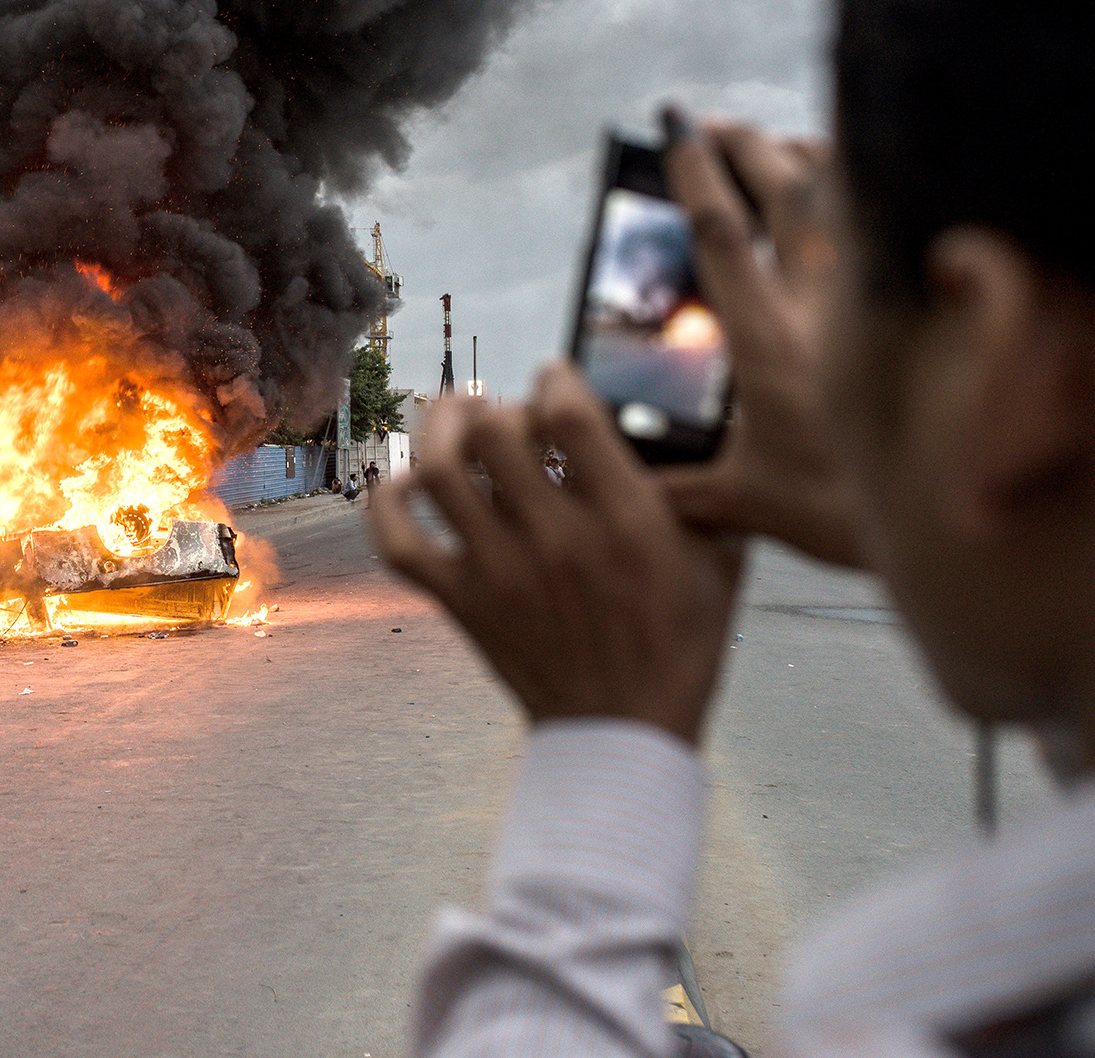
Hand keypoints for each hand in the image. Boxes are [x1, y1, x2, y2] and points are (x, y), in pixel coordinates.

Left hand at [370, 365, 743, 745]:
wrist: (624, 733)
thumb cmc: (680, 641)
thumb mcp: (720, 559)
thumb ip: (704, 488)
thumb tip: (690, 420)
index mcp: (627, 524)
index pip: (569, 416)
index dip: (554, 377)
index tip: (555, 376)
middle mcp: (558, 542)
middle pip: (496, 432)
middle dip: (497, 402)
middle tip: (505, 409)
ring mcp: (500, 574)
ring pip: (439, 471)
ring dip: (439, 429)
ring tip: (453, 416)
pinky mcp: (461, 603)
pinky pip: (397, 541)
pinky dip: (388, 501)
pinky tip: (408, 482)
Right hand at [660, 113, 860, 566]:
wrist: (929, 521)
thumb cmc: (835, 512)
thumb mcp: (741, 501)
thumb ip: (673, 485)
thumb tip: (615, 473)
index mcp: (770, 347)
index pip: (725, 236)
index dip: (695, 176)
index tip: (674, 132)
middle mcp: (822, 311)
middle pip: (786, 194)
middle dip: (744, 147)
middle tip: (710, 125)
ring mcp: (869, 305)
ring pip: (841, 201)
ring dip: (798, 159)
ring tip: (765, 142)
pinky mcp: (903, 310)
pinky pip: (879, 226)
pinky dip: (853, 193)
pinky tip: (834, 187)